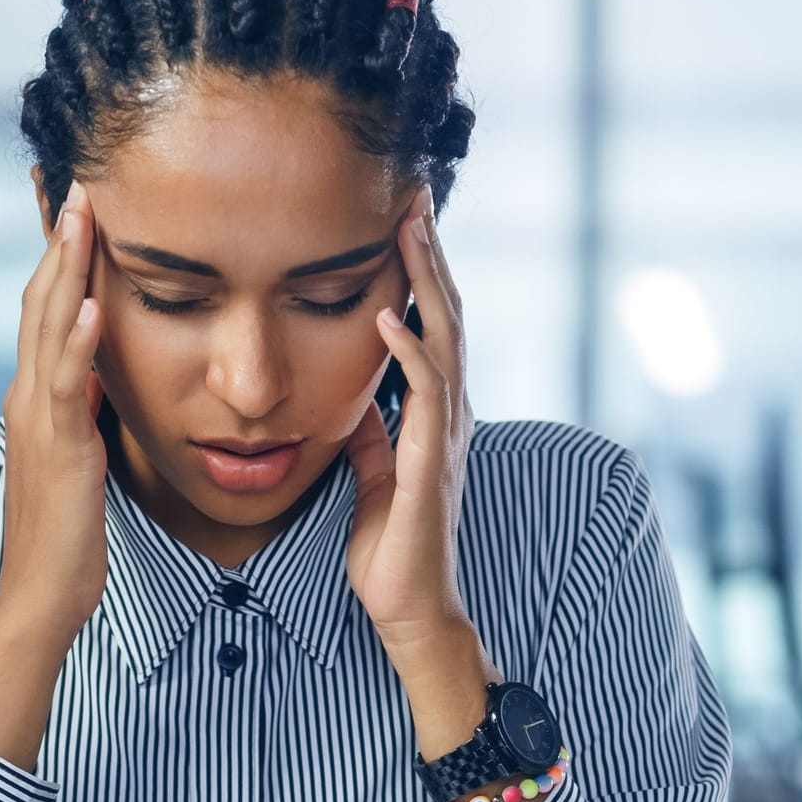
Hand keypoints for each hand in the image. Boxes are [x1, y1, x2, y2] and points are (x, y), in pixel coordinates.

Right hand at [0, 180, 106, 637]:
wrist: (45, 591)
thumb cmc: (72, 529)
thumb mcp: (83, 451)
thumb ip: (89, 407)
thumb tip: (107, 371)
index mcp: (40, 394)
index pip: (49, 307)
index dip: (63, 255)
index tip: (81, 203)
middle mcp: (30, 395)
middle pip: (42, 300)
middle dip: (60, 240)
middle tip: (76, 179)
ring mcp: (39, 418)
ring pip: (50, 327)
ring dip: (67, 269)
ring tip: (84, 216)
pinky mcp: (58, 447)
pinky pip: (68, 385)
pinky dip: (79, 342)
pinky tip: (94, 306)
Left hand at [345, 186, 497, 757]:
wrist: (409, 609)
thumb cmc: (391, 549)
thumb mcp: (371, 472)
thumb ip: (369, 428)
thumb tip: (353, 390)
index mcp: (432, 414)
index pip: (432, 323)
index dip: (420, 269)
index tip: (401, 215)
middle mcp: (448, 415)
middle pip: (448, 314)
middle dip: (430, 252)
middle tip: (414, 192)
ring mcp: (445, 436)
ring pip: (445, 339)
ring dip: (428, 280)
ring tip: (410, 227)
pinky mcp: (430, 463)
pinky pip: (424, 394)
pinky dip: (409, 348)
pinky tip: (389, 312)